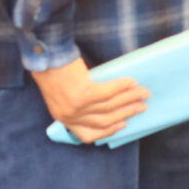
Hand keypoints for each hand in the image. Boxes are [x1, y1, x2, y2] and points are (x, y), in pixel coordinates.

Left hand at [34, 56, 148, 143]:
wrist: (45, 54)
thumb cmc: (53, 68)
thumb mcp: (61, 93)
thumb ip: (78, 103)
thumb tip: (106, 104)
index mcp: (63, 118)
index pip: (88, 134)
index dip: (108, 131)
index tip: (122, 124)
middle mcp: (69, 116)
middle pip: (105, 120)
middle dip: (126, 113)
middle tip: (142, 106)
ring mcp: (76, 107)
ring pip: (110, 107)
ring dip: (129, 100)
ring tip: (143, 94)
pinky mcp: (83, 94)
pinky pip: (109, 93)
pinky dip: (122, 87)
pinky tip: (131, 82)